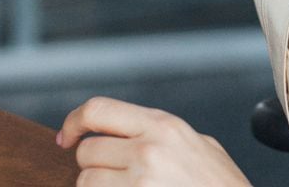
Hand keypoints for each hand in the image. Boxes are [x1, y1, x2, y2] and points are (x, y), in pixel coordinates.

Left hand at [57, 96, 251, 185]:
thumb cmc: (222, 186)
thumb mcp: (199, 145)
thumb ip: (161, 133)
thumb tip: (121, 130)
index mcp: (163, 126)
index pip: (98, 110)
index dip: (74, 122)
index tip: (66, 138)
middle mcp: (148, 151)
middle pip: (87, 152)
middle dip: (93, 166)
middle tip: (113, 177)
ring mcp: (139, 184)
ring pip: (86, 183)